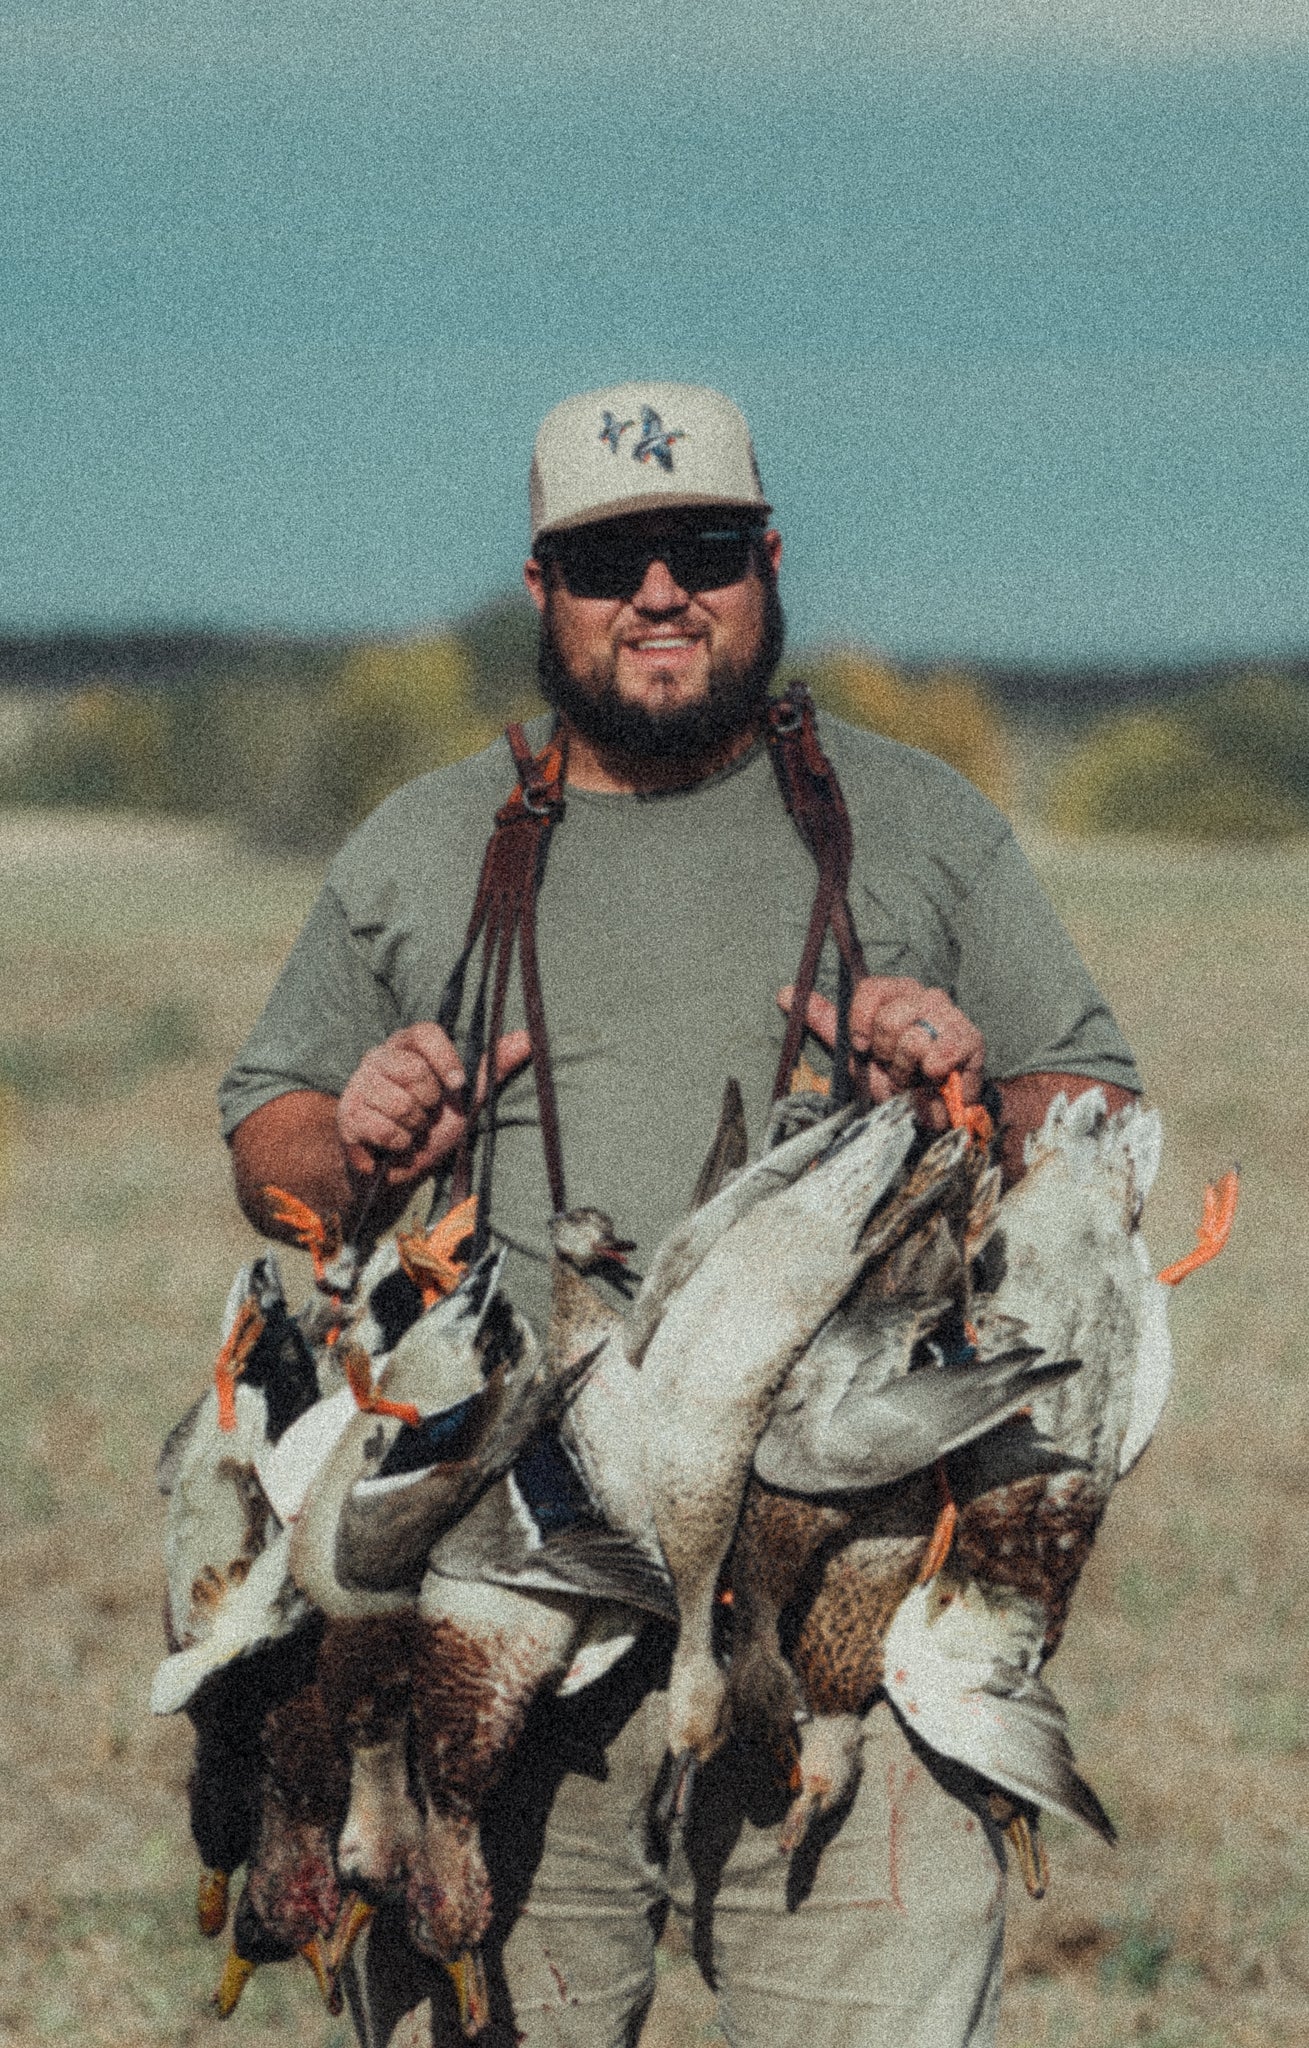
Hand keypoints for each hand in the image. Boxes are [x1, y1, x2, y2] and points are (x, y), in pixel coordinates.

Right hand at [337, 1021, 532, 1190]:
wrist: (397, 1167)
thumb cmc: (432, 1125)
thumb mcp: (466, 1097)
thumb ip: (492, 1067)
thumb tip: (529, 1038)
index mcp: (405, 1045)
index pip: (425, 1033)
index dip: (445, 1059)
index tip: (456, 1085)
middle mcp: (377, 1057)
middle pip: (415, 1073)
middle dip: (430, 1105)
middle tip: (426, 1115)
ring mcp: (358, 1086)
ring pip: (401, 1105)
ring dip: (415, 1129)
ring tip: (410, 1130)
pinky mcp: (347, 1116)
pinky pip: (385, 1130)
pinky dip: (400, 1145)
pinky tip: (395, 1144)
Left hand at [778, 976, 984, 1129]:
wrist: (933, 1107)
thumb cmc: (895, 1077)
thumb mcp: (855, 1052)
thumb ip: (825, 1021)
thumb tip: (786, 992)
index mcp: (896, 993)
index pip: (870, 989)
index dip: (861, 1024)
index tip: (864, 1047)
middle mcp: (924, 995)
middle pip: (890, 1018)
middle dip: (886, 1054)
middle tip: (895, 1067)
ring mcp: (950, 1014)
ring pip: (914, 1038)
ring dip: (908, 1068)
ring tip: (914, 1076)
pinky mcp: (971, 1038)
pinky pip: (942, 1052)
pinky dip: (932, 1071)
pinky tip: (935, 1077)